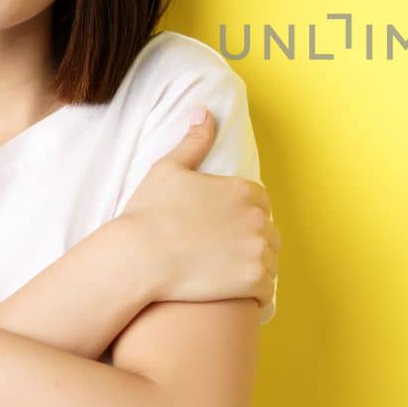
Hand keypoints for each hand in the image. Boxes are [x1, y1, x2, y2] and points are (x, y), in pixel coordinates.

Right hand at [118, 107, 280, 309]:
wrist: (137, 257)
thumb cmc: (148, 213)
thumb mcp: (169, 168)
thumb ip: (194, 140)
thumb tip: (204, 110)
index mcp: (244, 190)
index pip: (261, 204)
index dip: (242, 218)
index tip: (222, 230)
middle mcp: (258, 218)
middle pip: (269, 234)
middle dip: (252, 243)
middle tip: (223, 256)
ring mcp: (258, 250)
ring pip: (270, 262)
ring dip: (255, 269)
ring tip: (228, 276)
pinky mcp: (253, 280)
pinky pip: (268, 291)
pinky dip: (256, 296)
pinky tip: (236, 295)